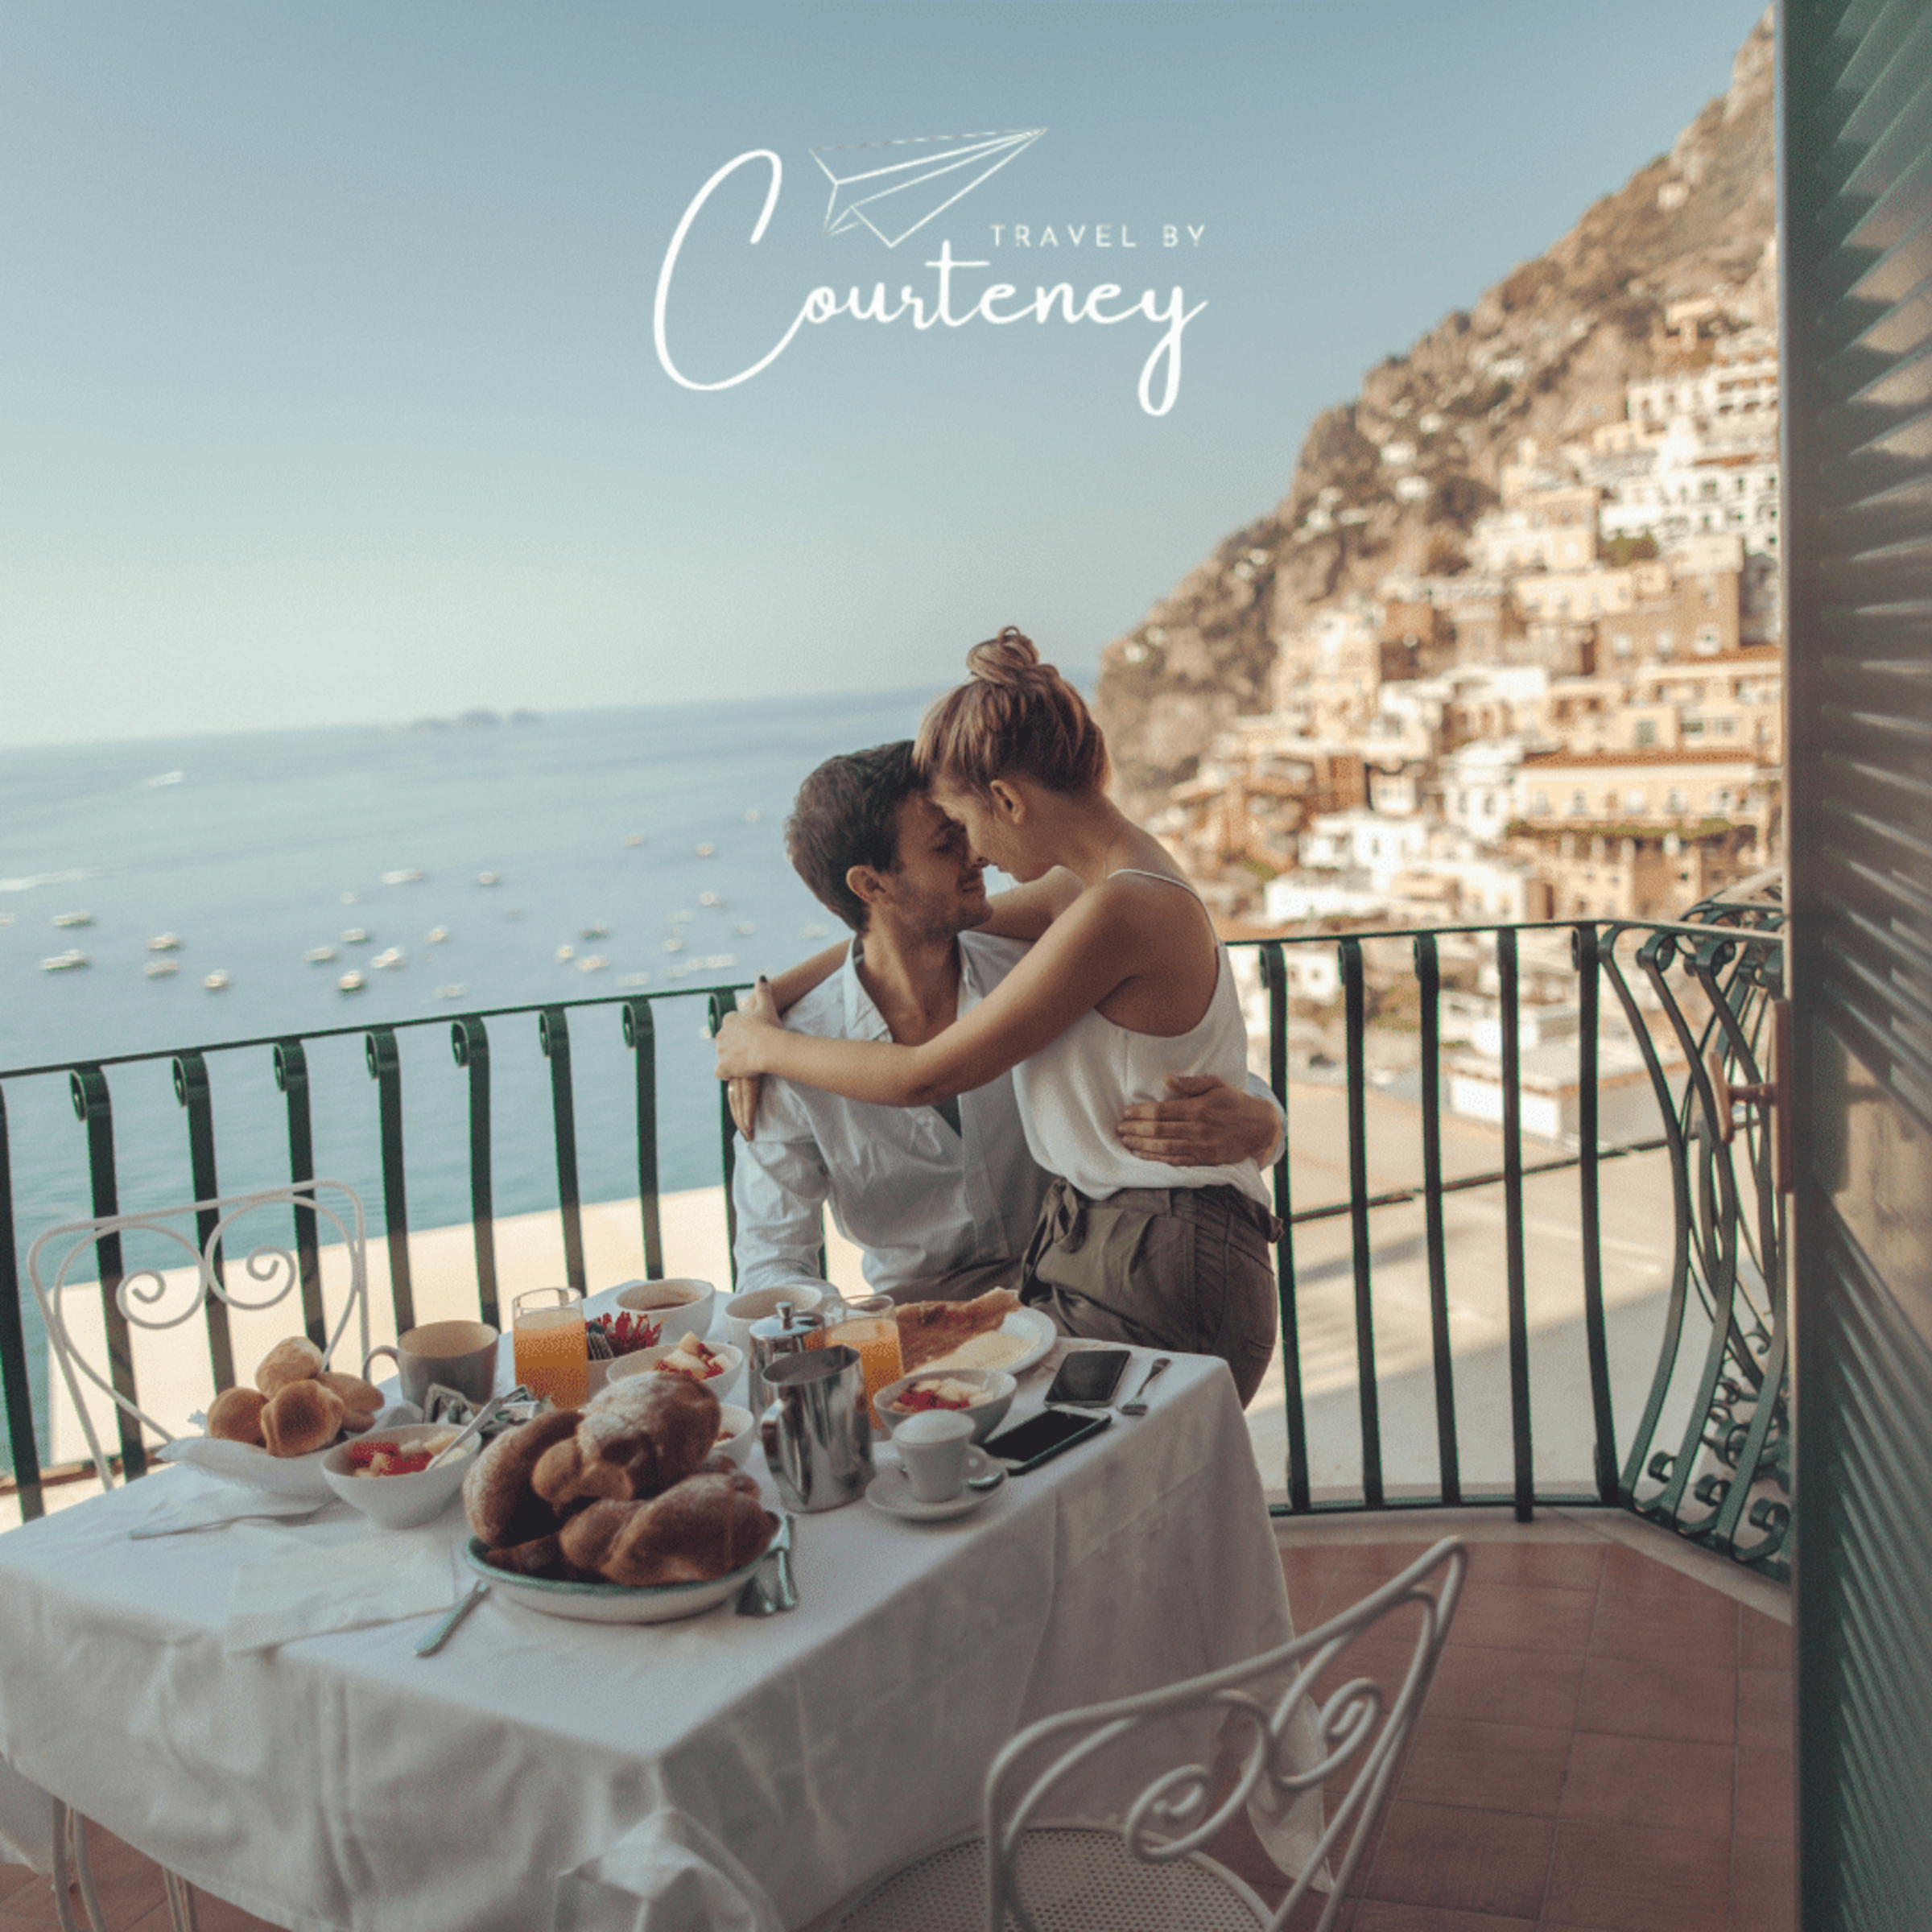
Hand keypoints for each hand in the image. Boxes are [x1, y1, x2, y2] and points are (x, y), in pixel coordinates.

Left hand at [725, 977, 778, 1139]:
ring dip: (730, 1060)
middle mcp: (721, 1034)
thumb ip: (762, 990)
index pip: (730, 1024)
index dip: (741, 1032)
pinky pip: (720, 1072)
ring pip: (722, 1057)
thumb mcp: (766, 1005)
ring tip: (744, 1064)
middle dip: (734, 1046)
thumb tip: (761, 976)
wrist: (768, 1047)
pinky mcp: (722, 1067)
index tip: (751, 1035)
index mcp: (729, 1019)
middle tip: (749, 1051)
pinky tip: (735, 1074)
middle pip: (725, 1041)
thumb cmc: (769, 1026)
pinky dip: (725, 1073)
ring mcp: (721, 1052)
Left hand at [1116, 1074, 1279, 1167]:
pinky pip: (1176, 1161)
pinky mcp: (1206, 1160)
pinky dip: (1157, 1159)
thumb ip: (1191, 1083)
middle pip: (1160, 1130)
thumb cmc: (1235, 1102)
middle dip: (1136, 1129)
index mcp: (1200, 1108)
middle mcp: (1199, 1128)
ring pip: (1165, 1148)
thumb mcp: (1217, 1084)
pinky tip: (1142, 1155)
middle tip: (1120, 1128)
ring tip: (1126, 1141)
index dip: (1141, 1112)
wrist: (1260, 1128)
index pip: (1162, 1111)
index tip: (1126, 1112)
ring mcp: (1203, 1146)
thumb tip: (1166, 1079)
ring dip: (1142, 1145)